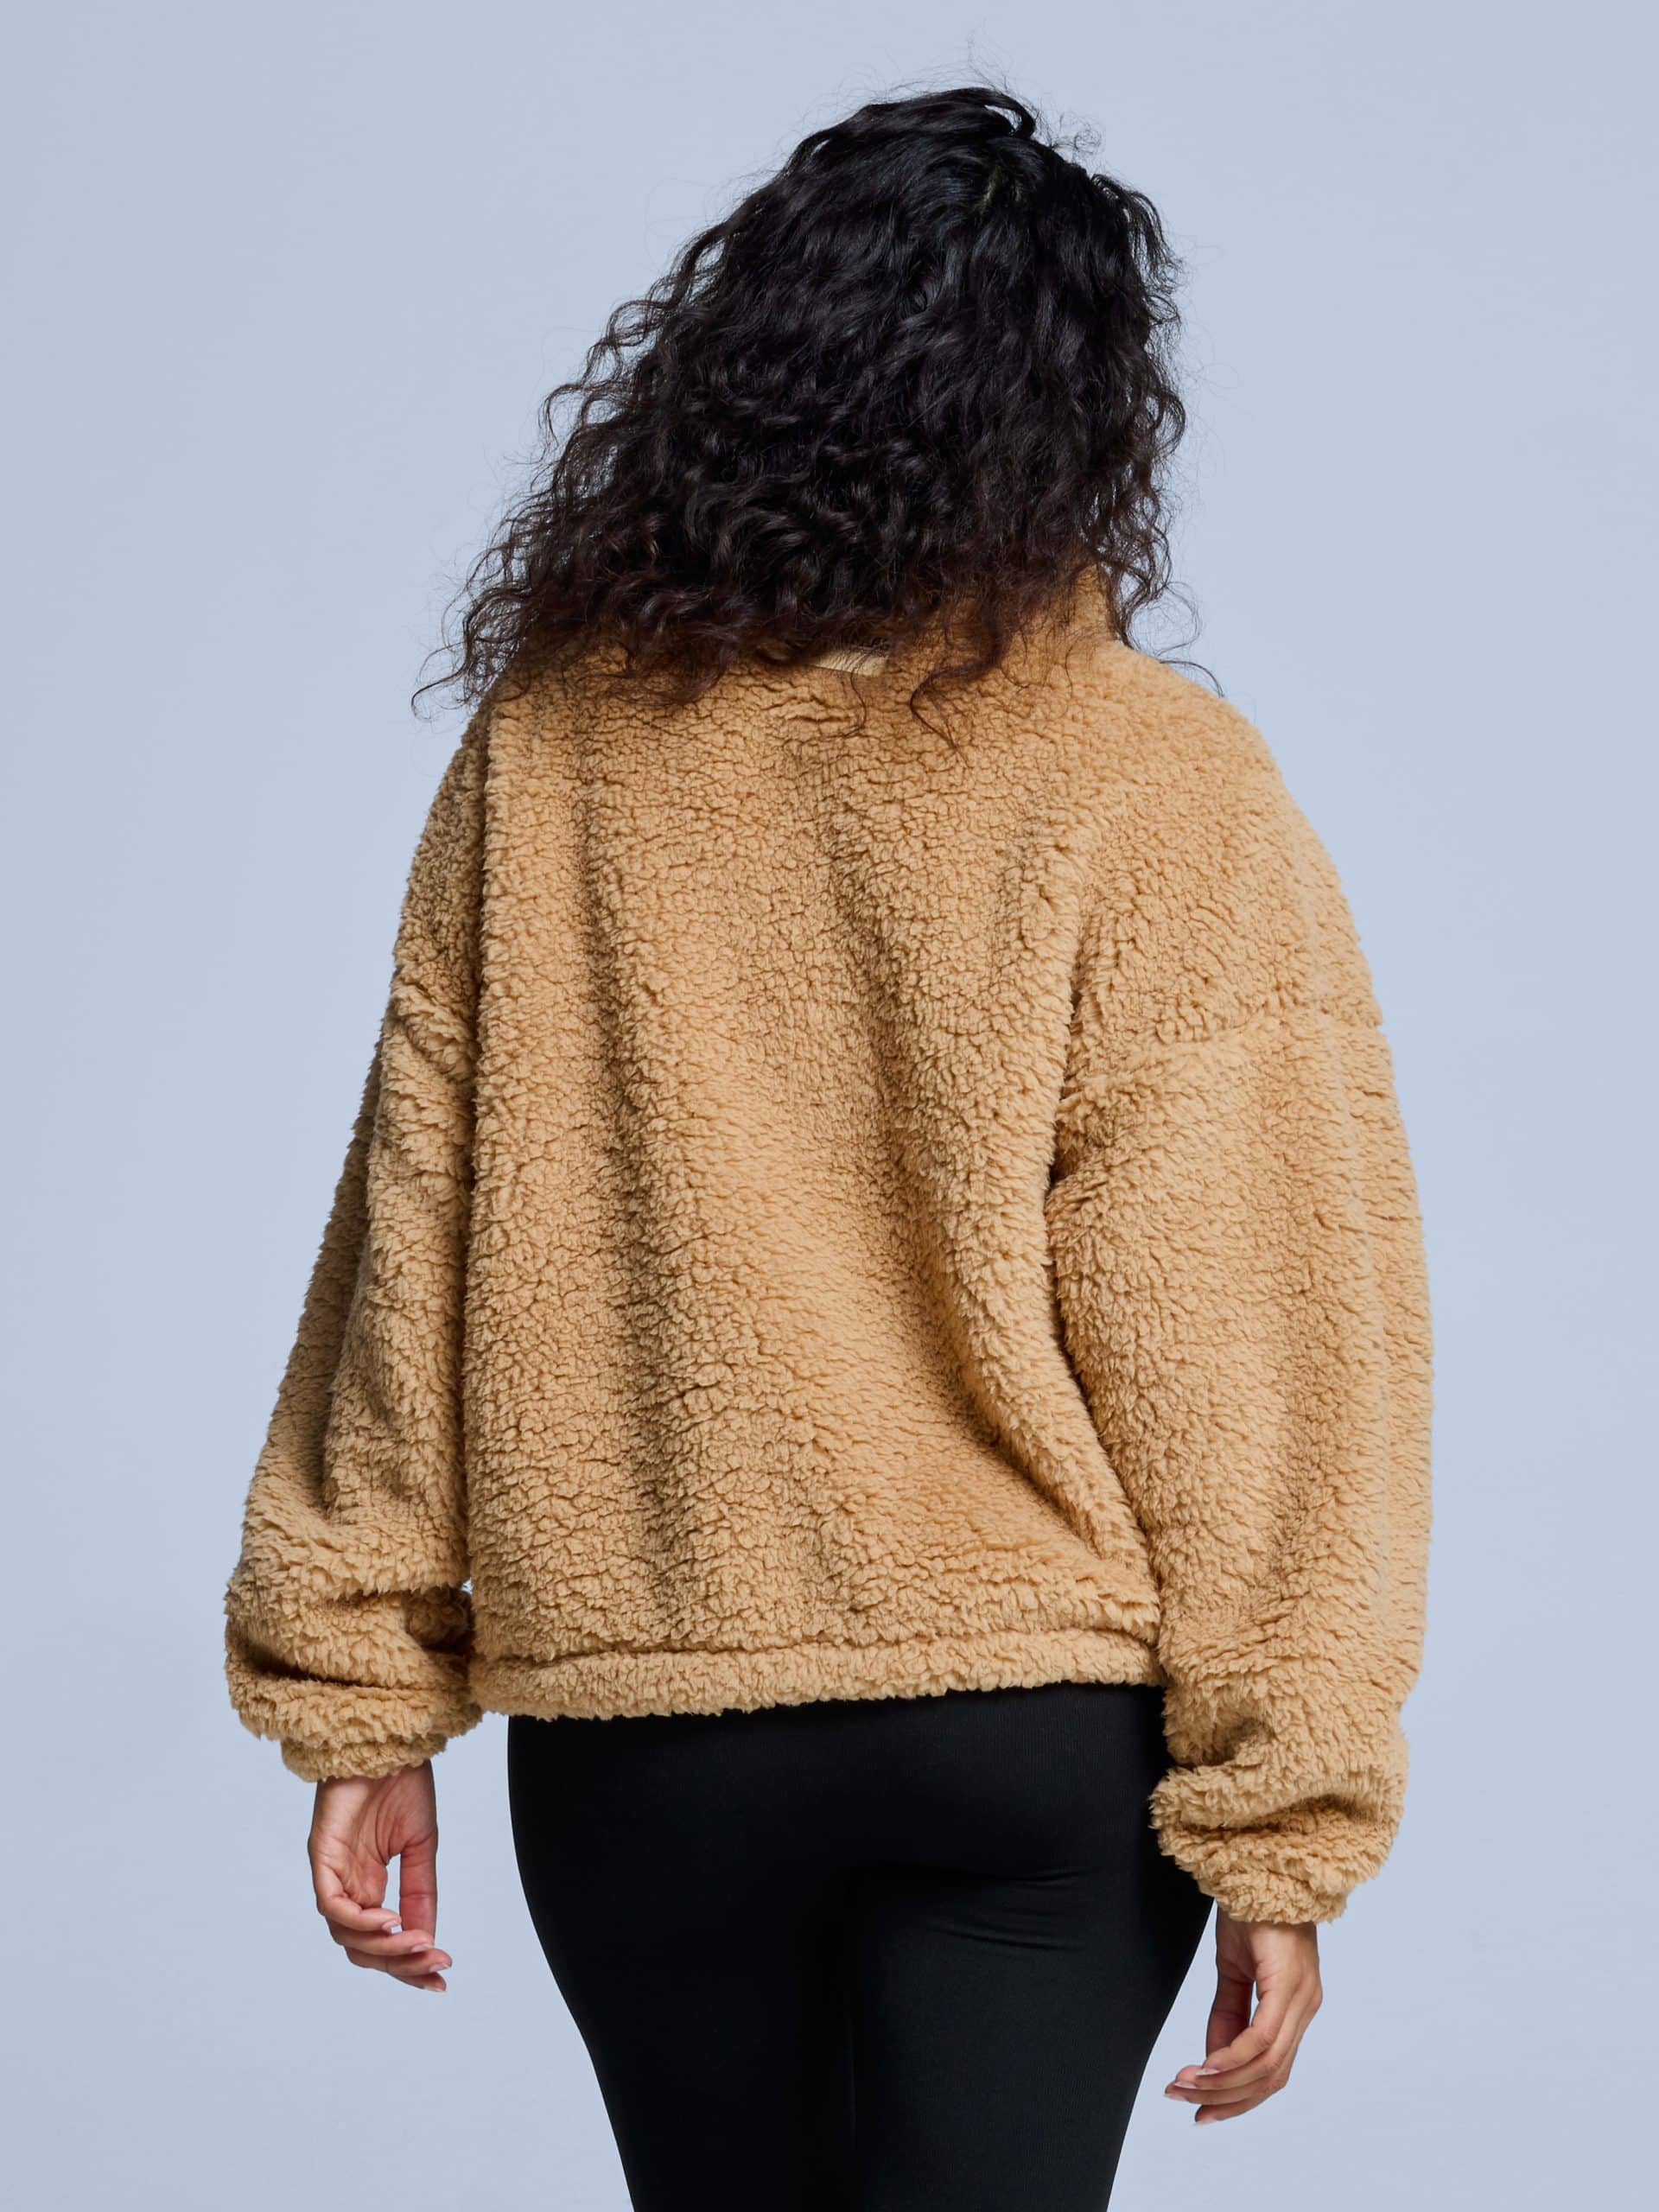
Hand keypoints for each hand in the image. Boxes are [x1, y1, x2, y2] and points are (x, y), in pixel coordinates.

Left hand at [306, 1760, 452, 1991]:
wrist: (389, 1742)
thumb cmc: (400, 1783)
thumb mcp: (420, 1846)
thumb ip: (420, 1893)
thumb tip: (427, 1940)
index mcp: (368, 1885)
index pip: (381, 1942)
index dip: (407, 1965)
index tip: (441, 1977)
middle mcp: (347, 1886)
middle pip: (362, 1948)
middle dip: (399, 1964)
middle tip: (435, 1964)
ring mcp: (331, 1873)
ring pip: (345, 1936)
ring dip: (384, 1947)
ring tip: (419, 1943)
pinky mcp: (321, 1857)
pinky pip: (332, 1905)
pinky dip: (361, 1921)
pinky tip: (391, 1921)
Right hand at [1164, 1910, 1321, 2122]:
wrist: (1262, 1864)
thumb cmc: (1252, 1910)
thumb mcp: (1234, 1967)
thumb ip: (1228, 2013)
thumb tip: (1213, 2058)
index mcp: (1295, 2006)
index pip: (1271, 2071)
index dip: (1237, 2098)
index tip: (1200, 2108)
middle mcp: (1305, 2007)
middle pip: (1270, 2078)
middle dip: (1225, 2098)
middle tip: (1185, 2102)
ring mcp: (1302, 1998)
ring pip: (1267, 2065)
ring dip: (1222, 2082)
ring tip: (1184, 2085)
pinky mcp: (1289, 1986)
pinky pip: (1262, 2037)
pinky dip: (1232, 2057)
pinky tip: (1204, 2066)